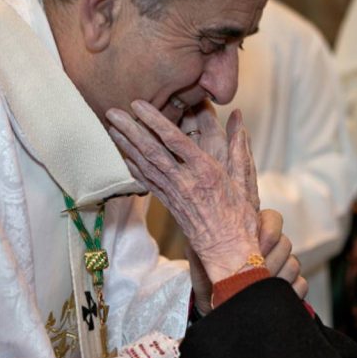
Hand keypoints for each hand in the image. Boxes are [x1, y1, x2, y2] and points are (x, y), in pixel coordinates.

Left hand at [107, 100, 259, 282]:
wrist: (228, 252)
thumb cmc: (240, 218)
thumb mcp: (245, 181)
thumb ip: (240, 148)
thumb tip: (240, 118)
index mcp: (206, 171)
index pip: (175, 140)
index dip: (154, 121)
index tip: (138, 105)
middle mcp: (185, 181)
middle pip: (151, 150)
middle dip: (131, 129)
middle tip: (111, 111)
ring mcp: (174, 194)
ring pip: (145, 165)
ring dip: (126, 144)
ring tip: (111, 126)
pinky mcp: (169, 205)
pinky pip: (147, 182)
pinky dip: (133, 166)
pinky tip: (123, 155)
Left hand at [189, 209, 307, 313]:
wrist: (215, 307)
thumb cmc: (208, 279)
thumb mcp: (200, 260)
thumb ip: (203, 243)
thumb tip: (207, 235)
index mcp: (253, 231)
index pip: (274, 218)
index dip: (268, 233)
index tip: (254, 251)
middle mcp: (272, 246)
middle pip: (286, 243)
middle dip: (267, 262)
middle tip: (251, 277)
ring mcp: (284, 265)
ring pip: (294, 264)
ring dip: (274, 279)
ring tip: (254, 290)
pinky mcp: (292, 287)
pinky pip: (300, 285)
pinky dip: (286, 293)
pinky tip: (267, 299)